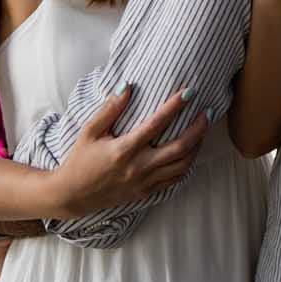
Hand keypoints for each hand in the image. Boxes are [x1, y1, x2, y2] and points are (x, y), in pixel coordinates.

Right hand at [43, 84, 208, 216]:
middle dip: (198, 128)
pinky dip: (186, 165)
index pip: (157, 124)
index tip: (189, 92)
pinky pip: (174, 180)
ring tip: (202, 130)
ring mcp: (144, 182)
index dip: (175, 106)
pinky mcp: (145, 192)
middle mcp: (138, 167)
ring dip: (196, 147)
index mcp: (124, 150)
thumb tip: (127, 86)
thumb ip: (109, 110)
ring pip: (182, 165)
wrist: (72, 195)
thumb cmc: (80, 160)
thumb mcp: (89, 132)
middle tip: (208, 112)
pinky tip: (190, 153)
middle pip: (180, 148)